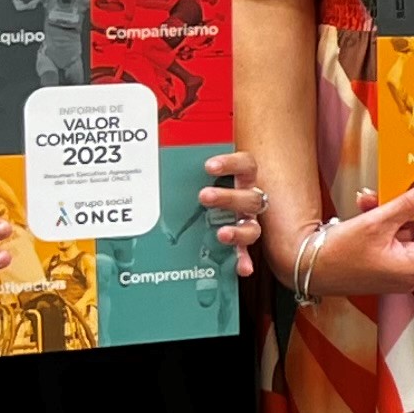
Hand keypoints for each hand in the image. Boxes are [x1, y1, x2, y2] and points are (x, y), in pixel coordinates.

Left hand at [196, 151, 268, 280]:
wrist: (213, 207)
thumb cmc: (205, 186)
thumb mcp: (199, 173)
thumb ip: (189, 165)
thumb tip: (159, 144)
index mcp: (243, 179)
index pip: (247, 165)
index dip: (231, 165)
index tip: (209, 166)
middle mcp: (249, 200)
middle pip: (253, 198)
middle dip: (229, 198)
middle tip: (204, 196)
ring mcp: (247, 222)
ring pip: (253, 227)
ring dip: (238, 231)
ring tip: (220, 233)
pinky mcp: (241, 243)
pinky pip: (246, 254)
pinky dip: (243, 261)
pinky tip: (241, 268)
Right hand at [285, 173, 413, 300]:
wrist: (304, 266)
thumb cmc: (337, 254)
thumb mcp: (377, 222)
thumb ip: (410, 203)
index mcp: (413, 268)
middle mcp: (409, 271)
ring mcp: (397, 267)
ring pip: (410, 231)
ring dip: (397, 212)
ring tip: (375, 199)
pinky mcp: (384, 261)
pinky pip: (395, 236)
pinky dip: (387, 220)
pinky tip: (369, 205)